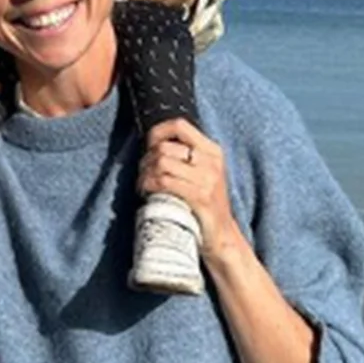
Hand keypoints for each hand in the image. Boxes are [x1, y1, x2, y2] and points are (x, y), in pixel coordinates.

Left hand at [137, 118, 242, 264]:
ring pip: (162, 162)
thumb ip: (185, 157)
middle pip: (165, 146)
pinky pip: (164, 181)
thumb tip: (153, 144)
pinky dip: (149, 185)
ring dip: (145, 174)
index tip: (148, 148)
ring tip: (143, 185)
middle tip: (142, 174)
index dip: (157, 132)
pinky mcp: (200, 197)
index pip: (180, 125)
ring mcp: (207, 179)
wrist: (221, 237)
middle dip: (146, 160)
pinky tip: (146, 192)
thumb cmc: (204, 205)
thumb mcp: (202, 174)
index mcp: (213, 151)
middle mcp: (212, 161)